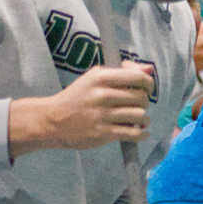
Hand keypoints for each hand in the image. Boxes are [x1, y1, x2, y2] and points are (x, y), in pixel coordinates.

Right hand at [9, 64, 153, 155]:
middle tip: (137, 105)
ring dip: (143, 119)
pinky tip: (140, 132)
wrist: (52, 120)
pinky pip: (133, 133)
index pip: (138, 77)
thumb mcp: (95, 77)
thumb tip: (150, 69)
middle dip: (144, 102)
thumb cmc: (78, 96)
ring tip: (137, 119)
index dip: (149, 84)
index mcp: (101, 77)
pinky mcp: (103, 133)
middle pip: (141, 98)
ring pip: (140, 116)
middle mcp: (102, 95)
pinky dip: (141, 134)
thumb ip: (124, 71)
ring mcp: (102, 115)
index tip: (147, 89)